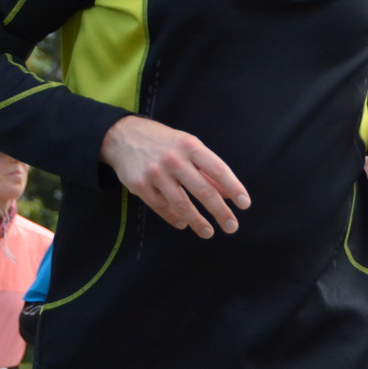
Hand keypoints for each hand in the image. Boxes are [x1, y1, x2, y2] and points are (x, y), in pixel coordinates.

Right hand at [101, 115, 249, 237]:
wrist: (123, 136)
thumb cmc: (165, 143)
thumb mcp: (188, 147)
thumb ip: (208, 169)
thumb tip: (230, 194)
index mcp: (190, 146)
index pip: (217, 169)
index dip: (233, 187)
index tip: (244, 204)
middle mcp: (174, 159)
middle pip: (202, 190)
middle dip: (219, 211)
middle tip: (231, 226)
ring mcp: (155, 173)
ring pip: (181, 204)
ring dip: (197, 221)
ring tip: (208, 232)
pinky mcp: (139, 185)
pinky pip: (161, 207)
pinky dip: (174, 218)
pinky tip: (184, 223)